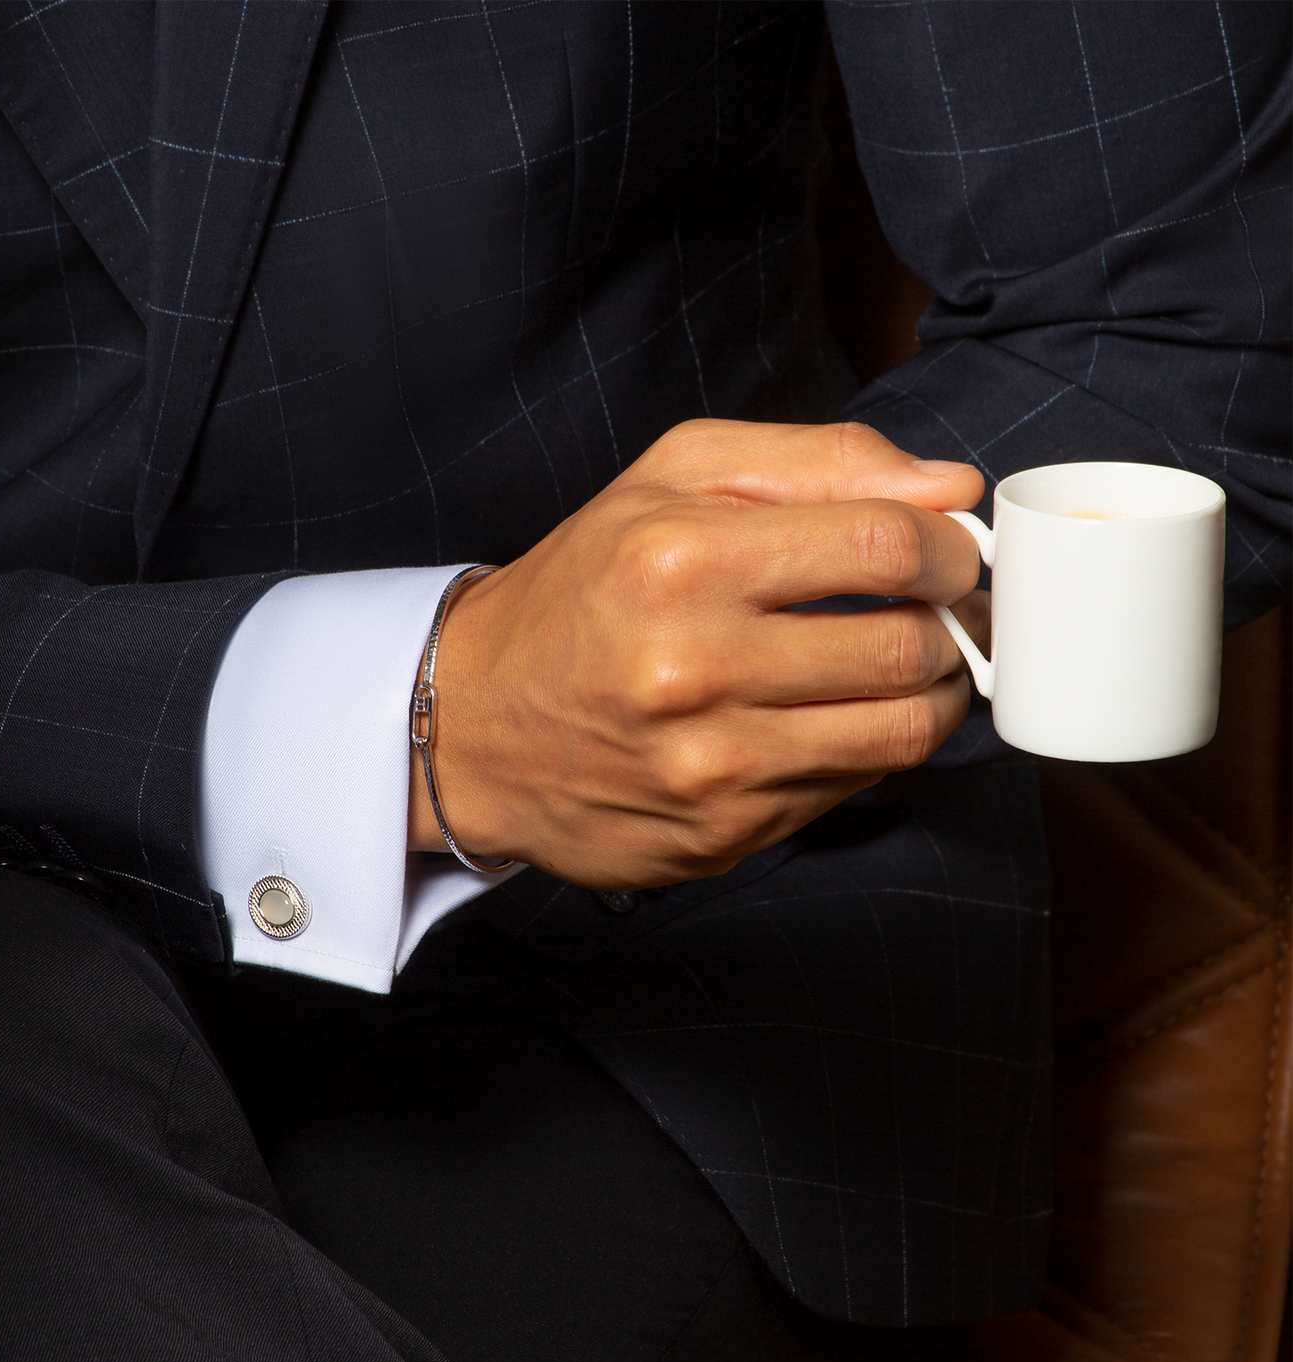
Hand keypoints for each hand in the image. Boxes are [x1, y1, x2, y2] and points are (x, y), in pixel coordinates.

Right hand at [410, 418, 988, 886]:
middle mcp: (691, 669)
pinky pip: (851, 788)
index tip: (953, 554)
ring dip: (932, 692)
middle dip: (952, 623)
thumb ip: (815, 461)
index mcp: (678, 560)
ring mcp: (707, 766)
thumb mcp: (671, 479)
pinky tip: (834, 715)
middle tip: (943, 610)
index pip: (885, 546)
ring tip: (908, 663)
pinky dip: (867, 747)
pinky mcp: (720, 834)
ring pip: (901, 733)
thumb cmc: (581, 587)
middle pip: (907, 646)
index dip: (951, 548)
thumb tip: (950, 489)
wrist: (474, 722)